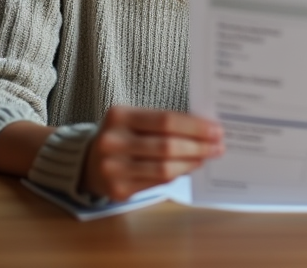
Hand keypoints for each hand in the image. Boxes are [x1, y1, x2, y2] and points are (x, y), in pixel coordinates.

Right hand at [82, 107, 223, 200]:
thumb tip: (204, 130)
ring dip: (192, 163)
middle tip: (218, 146)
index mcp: (119, 116)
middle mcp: (113, 142)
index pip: (165, 120)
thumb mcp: (134, 119)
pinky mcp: (118, 190)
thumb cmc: (122, 135)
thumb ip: (163, 122)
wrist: (88, 162)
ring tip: (207, 157)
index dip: (194, 126)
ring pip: (164, 168)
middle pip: (167, 146)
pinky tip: (190, 167)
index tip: (216, 129)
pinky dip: (178, 174)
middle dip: (198, 146)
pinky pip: (157, 182)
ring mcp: (113, 168)